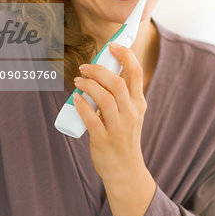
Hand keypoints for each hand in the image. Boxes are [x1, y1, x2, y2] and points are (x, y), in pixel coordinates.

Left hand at [73, 42, 147, 183]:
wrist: (125, 170)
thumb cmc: (124, 135)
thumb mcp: (131, 112)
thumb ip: (123, 92)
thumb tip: (107, 67)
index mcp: (139, 103)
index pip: (136, 73)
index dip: (125, 55)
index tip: (113, 45)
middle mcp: (131, 113)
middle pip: (117, 83)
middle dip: (99, 70)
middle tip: (84, 67)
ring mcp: (118, 127)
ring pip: (105, 99)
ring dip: (88, 86)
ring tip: (78, 82)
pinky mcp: (104, 140)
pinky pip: (91, 119)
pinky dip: (82, 106)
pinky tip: (76, 98)